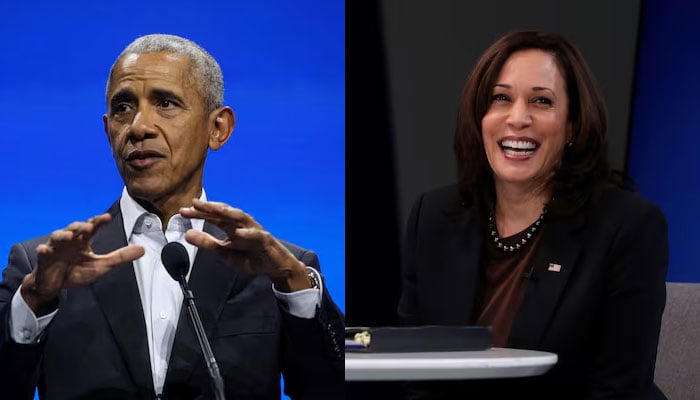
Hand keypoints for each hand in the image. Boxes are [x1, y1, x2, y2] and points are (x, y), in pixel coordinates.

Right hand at [21, 213, 144, 314]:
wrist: (55, 284)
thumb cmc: (77, 271)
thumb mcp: (101, 266)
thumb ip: (120, 257)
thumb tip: (142, 249)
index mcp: (83, 240)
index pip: (91, 227)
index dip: (98, 221)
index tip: (107, 217)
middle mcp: (69, 241)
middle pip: (74, 228)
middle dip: (80, 225)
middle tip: (89, 226)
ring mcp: (56, 249)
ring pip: (57, 236)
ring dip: (63, 234)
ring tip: (70, 235)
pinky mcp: (45, 259)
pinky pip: (42, 253)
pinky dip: (43, 250)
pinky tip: (44, 249)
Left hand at [180, 199, 312, 291]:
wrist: (275, 267)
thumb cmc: (251, 257)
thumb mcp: (225, 253)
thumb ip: (208, 244)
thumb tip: (187, 234)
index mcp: (232, 227)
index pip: (213, 217)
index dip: (199, 214)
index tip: (182, 212)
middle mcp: (242, 225)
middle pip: (225, 213)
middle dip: (211, 208)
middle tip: (195, 204)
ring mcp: (255, 231)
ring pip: (241, 218)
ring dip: (228, 212)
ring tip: (215, 209)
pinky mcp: (266, 241)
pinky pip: (257, 235)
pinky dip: (249, 233)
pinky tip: (239, 233)